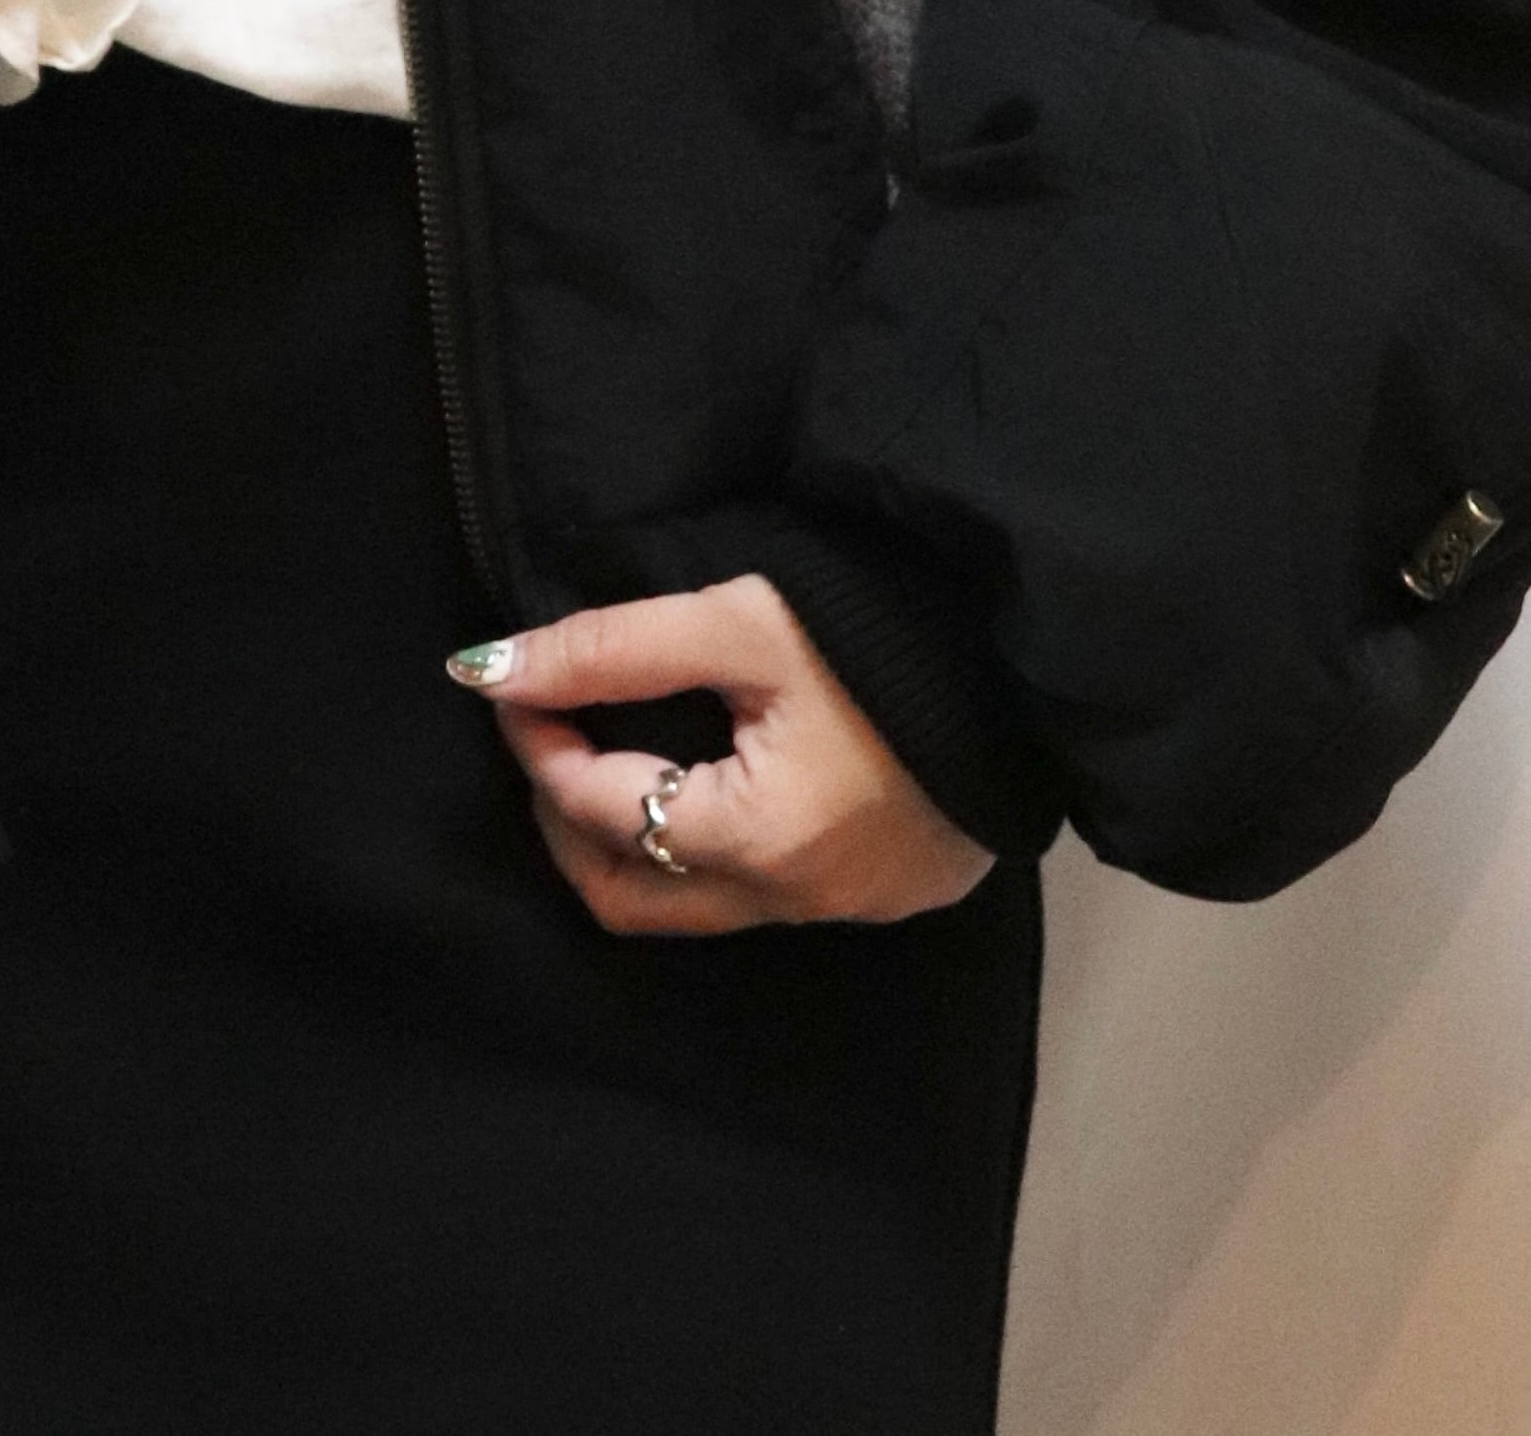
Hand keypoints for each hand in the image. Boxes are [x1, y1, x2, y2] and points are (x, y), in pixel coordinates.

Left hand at [453, 573, 994, 936]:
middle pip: (625, 897)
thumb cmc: (889, 637)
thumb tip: (490, 668)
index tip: (511, 679)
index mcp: (755, 840)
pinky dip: (696, 846)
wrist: (1040, 663)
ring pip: (686, 907)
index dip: (537, 739)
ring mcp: (836, 908)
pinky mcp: (873, 894)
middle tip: (546, 732)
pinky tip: (697, 775)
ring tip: (611, 750)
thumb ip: (615, 646)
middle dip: (565, 817)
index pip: (596, 806)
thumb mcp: (745, 621)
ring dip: (627, 839)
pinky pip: (749, 896)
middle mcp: (789, 899)